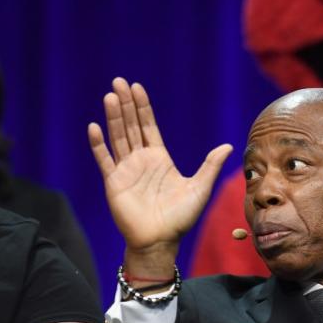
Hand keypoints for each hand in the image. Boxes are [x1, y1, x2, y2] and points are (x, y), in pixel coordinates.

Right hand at [89, 78, 231, 258]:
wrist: (161, 241)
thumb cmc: (180, 218)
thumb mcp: (200, 188)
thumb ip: (210, 165)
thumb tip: (228, 146)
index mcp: (159, 159)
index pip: (148, 126)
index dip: (142, 107)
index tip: (136, 88)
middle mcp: (140, 161)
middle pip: (131, 125)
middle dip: (125, 104)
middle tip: (119, 81)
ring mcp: (125, 170)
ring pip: (118, 137)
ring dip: (113, 117)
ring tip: (110, 96)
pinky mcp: (114, 183)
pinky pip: (105, 160)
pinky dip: (99, 144)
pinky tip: (95, 127)